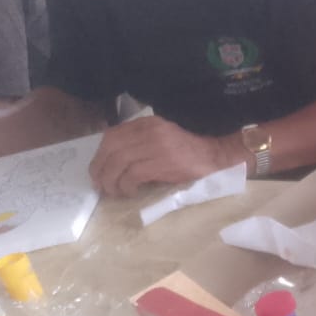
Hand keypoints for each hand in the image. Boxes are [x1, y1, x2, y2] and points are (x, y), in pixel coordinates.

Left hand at [89, 116, 237, 197]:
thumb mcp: (162, 138)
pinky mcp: (162, 162)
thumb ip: (141, 142)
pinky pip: (132, 175)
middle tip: (101, 185)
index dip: (100, 155)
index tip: (98, 170)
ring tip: (113, 192)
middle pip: (111, 150)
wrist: (217, 154)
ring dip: (111, 181)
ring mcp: (155, 146)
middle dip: (100, 170)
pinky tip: (130, 192)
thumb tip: (115, 161)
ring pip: (118, 163)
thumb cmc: (191, 150)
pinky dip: (126, 186)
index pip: (111, 136)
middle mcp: (148, 131)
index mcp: (147, 124)